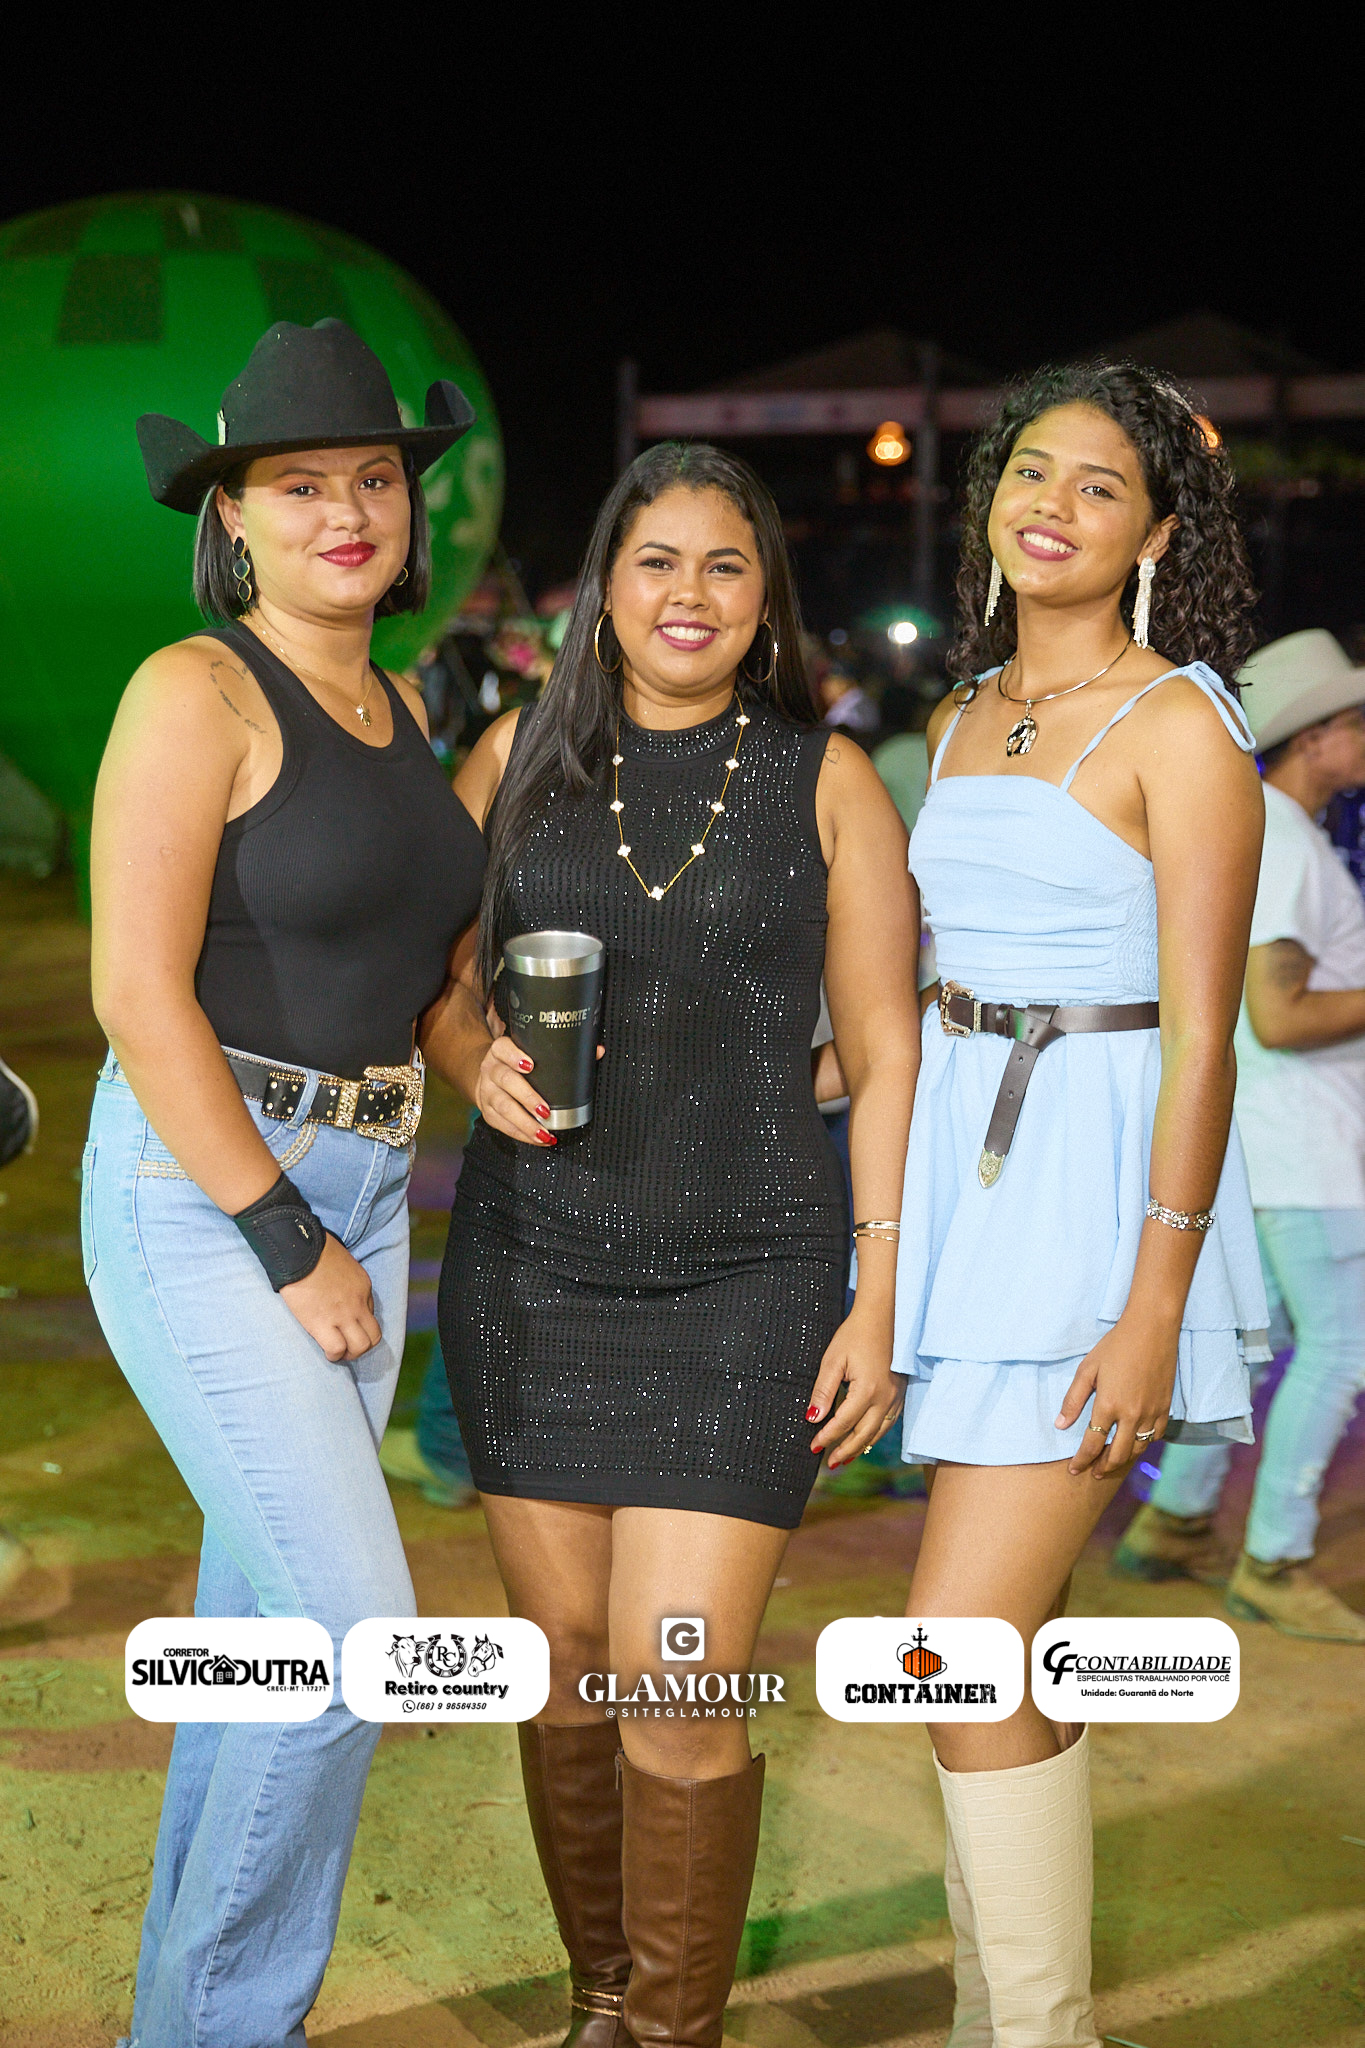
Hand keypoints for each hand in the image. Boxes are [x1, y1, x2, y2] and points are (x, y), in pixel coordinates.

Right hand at [280, 1232, 381, 1361]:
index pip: (370, 1312)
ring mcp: (343, 1314)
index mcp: (363, 1285)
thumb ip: (344, 1276)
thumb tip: (337, 1286)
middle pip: (374, 1335)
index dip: (358, 1321)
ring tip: (338, 1352)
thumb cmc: (314, 1249)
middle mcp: (358, 1302)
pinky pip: (337, 1349)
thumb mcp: (341, 1259)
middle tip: (347, 1345)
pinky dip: (334, 1355)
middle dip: (363, 1345)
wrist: (299, 1250)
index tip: (345, 1323)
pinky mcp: (322, 1322)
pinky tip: (326, 1352)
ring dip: (351, 1353)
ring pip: (361, 1346)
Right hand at [474, 1036, 606, 1147]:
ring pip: (503, 1106)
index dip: (514, 1057)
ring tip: (544, 1132)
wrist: (488, 1077)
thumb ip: (562, 1052)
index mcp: (501, 1051)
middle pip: (506, 1081)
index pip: (503, 1049)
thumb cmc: (519, 1065)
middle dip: (527, 1097)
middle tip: (545, 1110)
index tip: (530, 1066)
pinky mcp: (487, 1111)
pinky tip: (537, 1139)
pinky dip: (521, 1133)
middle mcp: (491, 1069)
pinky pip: (502, 1124)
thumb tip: (598, 1051)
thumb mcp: (532, 1053)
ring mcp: (487, 1091)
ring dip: (525, 1122)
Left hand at [806, 1309, 906, 1466]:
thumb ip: (823, 1391)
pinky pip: (888, 1422)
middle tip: (828, 1462)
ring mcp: (896, 1397)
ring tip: (845, 1457)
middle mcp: (885, 1398)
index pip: (844, 1423)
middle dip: (845, 1450)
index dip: (827, 1437)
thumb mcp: (833, 1360)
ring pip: (878, 1432)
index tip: (813, 1446)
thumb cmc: (854, 1335)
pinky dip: (875, 1434)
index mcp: (867, 1391)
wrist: (884, 1316)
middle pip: (864, 1435)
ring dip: (861, 1447)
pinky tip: (866, 1439)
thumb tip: (812, 1419)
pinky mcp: (900, 1393)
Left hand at [1056, 1316, 1175, 1477]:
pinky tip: (1135, 1444)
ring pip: (1137, 1449)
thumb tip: (1060, 1425)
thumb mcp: (1087, 1369)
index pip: (1092, 1444)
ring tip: (1111, 1464)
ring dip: (1123, 1460)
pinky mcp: (1165, 1408)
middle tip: (1094, 1474)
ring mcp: (1151, 1413)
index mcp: (1109, 1405)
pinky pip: (1155, 1436)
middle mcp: (1132, 1415)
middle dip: (1103, 1468)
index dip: (1082, 1461)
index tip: (1074, 1470)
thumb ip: (1073, 1400)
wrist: (1152, 1329)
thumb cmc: (1115, 1346)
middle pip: (1117, 1454)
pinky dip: (1144, 1445)